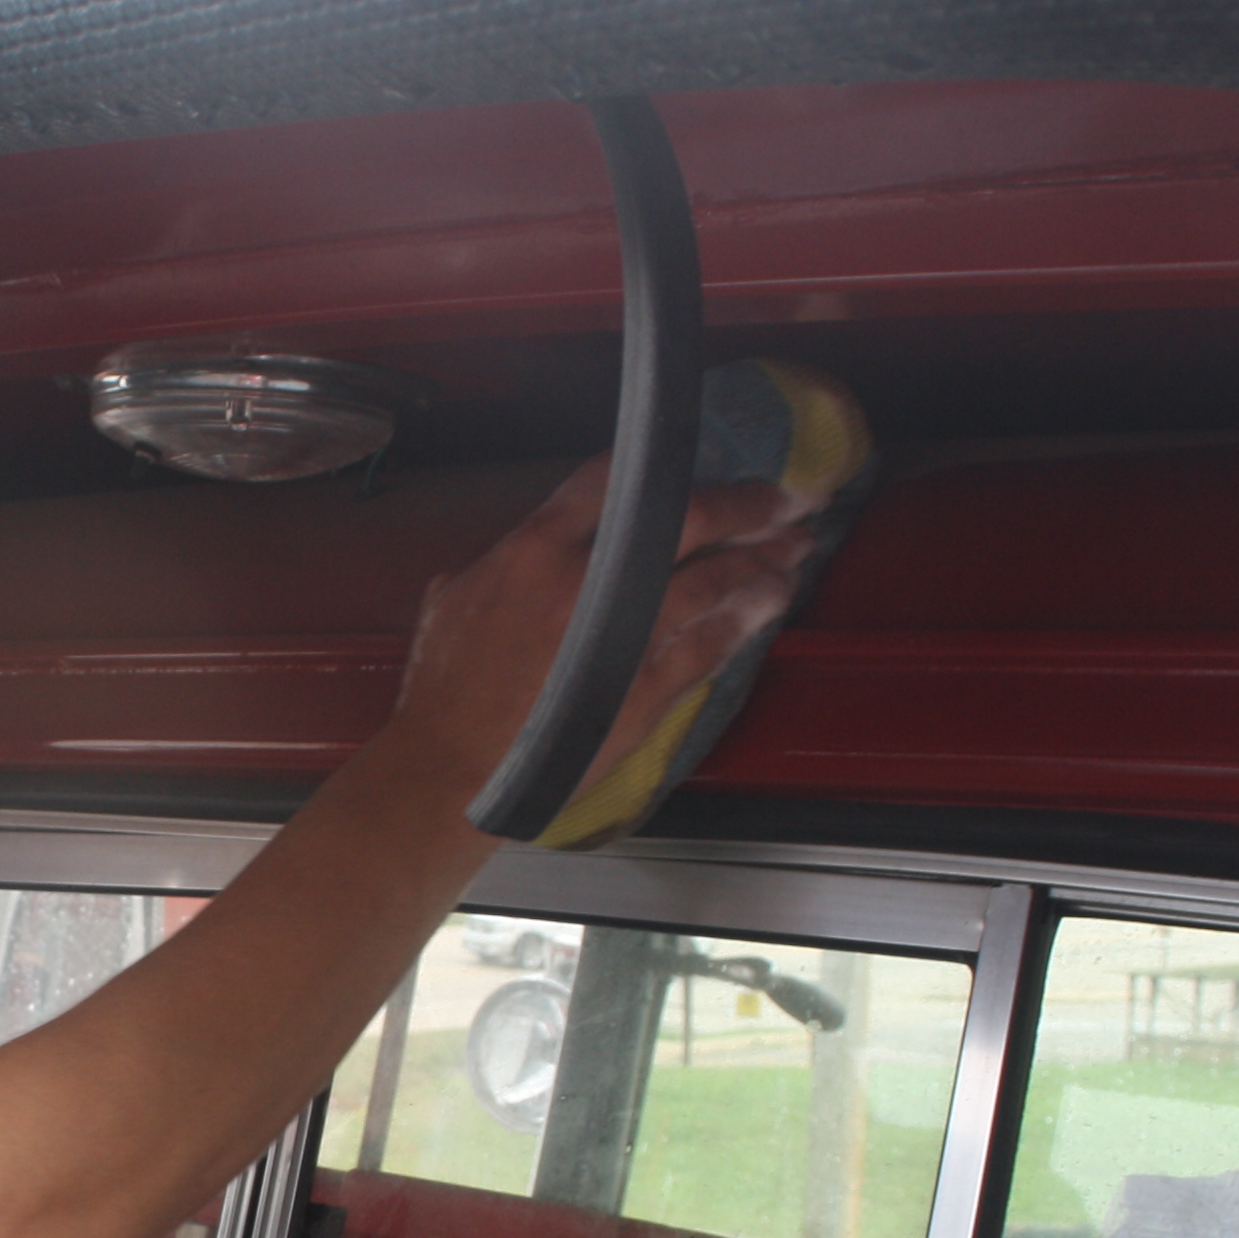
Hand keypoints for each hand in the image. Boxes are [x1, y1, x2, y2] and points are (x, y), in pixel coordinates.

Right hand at [390, 459, 820, 790]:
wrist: (449, 769)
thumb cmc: (444, 692)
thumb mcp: (454, 598)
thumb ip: (507, 560)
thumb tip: (541, 546)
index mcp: (531, 550)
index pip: (616, 482)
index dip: (674, 469)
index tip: (706, 468)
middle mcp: (584, 583)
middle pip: (686, 521)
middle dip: (746, 506)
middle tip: (786, 501)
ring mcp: (619, 639)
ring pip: (712, 585)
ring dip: (762, 567)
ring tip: (793, 556)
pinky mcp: (642, 693)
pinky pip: (706, 650)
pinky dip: (741, 626)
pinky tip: (765, 612)